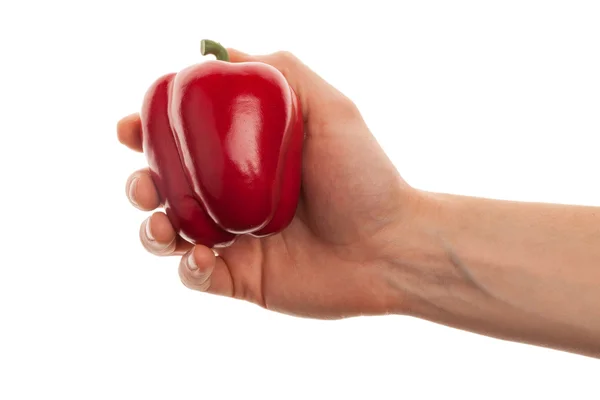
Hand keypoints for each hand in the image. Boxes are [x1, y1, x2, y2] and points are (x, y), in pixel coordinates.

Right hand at [118, 49, 417, 318]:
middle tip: (144, 182)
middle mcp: (235, 197)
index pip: (184, 142)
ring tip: (161, 224)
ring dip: (151, 229)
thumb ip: (281, 72)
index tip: (132, 126)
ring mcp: (236, 240)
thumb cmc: (364, 175)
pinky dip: (188, 267)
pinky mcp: (242, 279)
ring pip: (171, 235)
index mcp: (245, 158)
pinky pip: (196, 276)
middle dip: (141, 184)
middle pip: (167, 189)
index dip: (149, 133)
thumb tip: (222, 50)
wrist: (392, 245)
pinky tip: (201, 256)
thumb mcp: (329, 107)